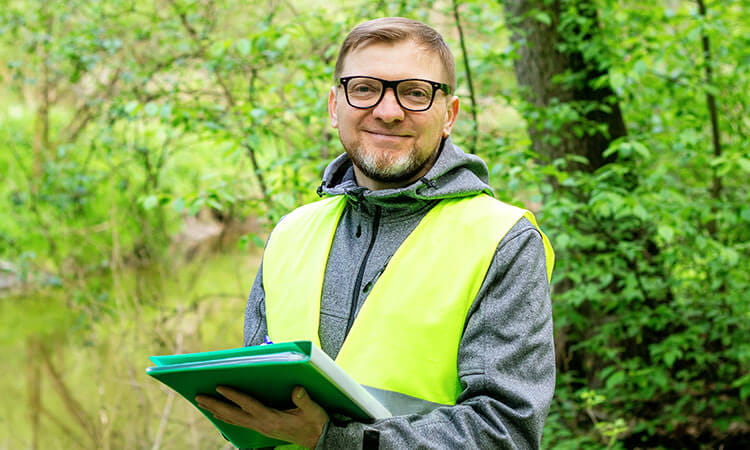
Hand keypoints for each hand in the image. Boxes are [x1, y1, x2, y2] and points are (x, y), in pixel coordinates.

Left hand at [195, 385, 328, 448]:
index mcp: (273, 419)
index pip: (249, 406)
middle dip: (215, 405)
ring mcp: (261, 428)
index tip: (220, 387)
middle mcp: (263, 425)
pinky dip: (226, 417)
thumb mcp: (313, 411)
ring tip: (203, 403)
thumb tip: (296, 388)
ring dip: (217, 411)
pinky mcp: (262, 429)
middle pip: (234, 415)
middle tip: (199, 397)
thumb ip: (304, 400)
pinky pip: (239, 423)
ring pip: (234, 420)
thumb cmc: (315, 423)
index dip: (234, 396)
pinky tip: (219, 414)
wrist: (318, 440)